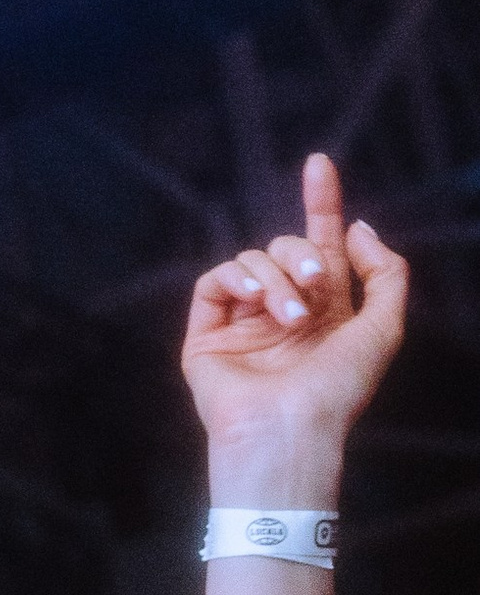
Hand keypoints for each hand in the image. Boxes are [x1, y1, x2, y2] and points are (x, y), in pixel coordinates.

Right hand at [180, 151, 407, 492]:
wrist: (289, 430)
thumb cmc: (338, 391)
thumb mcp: (384, 327)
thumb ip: (386, 272)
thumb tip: (356, 228)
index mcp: (325, 311)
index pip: (321, 245)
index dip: (321, 203)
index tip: (319, 164)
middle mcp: (283, 312)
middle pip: (286, 246)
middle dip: (302, 252)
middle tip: (315, 282)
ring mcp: (243, 323)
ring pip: (252, 260)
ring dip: (276, 278)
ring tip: (289, 317)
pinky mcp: (208, 335)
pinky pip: (215, 281)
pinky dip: (236, 277)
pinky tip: (253, 298)